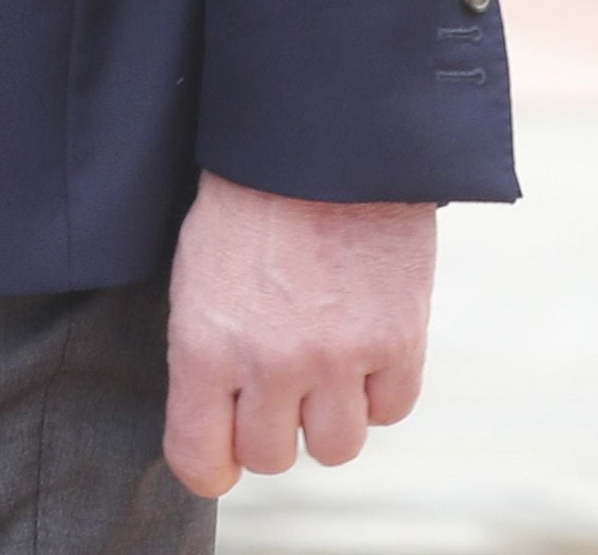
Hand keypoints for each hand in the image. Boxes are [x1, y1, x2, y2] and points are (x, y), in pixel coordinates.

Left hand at [164, 176, 434, 497]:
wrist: (324, 133)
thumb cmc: (248, 198)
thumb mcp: (197, 273)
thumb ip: (206, 353)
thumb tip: (219, 422)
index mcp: (205, 343)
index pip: (200, 459)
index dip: (210, 464)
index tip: (220, 452)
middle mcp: (271, 362)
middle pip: (272, 459)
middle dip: (272, 428)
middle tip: (275, 381)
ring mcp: (340, 356)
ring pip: (336, 448)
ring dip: (329, 415)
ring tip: (323, 362)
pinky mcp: (400, 341)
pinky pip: (390, 411)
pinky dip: (379, 389)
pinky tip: (365, 344)